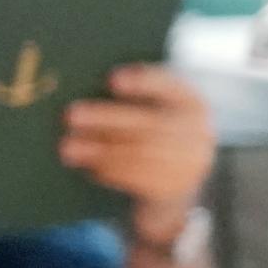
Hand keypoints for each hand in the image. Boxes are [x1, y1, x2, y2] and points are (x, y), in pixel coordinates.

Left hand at [60, 65, 215, 243]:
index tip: (112, 79)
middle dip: (107, 119)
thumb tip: (87, 88)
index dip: (143, 83)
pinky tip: (89, 166)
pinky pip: (137, 179)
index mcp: (193, 104)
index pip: (170, 87)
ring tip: (69, 147)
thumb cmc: (157, 133)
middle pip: (148, 123)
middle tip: (71, 115)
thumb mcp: (159, 111)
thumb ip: (136, 99)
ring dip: (99, 150)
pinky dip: (110, 171)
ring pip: (138, 154)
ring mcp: (189, 163)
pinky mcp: (174, 188)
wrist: (180, 180)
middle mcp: (198, 132)